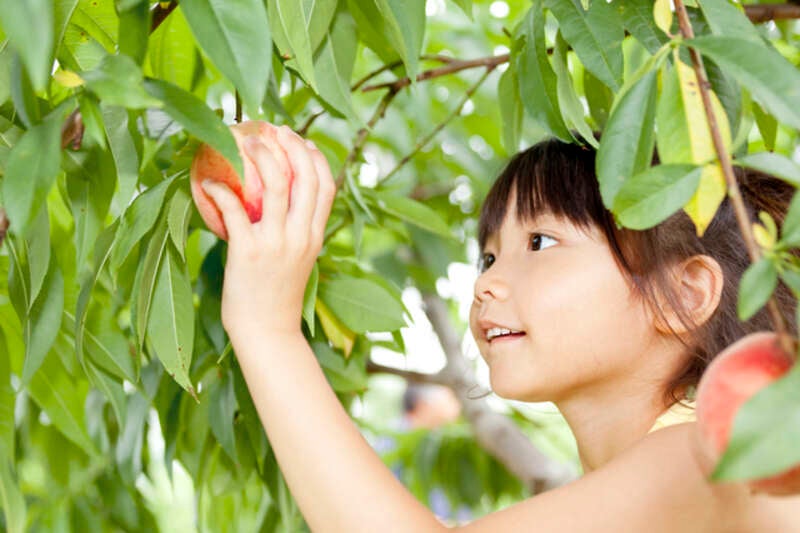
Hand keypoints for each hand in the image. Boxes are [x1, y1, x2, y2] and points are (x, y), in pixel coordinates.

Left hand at [201, 125, 335, 340]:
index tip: (302, 140)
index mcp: (315, 236)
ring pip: (275, 185)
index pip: (327, 186)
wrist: (267, 332)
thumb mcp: (298, 261)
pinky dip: (220, 190)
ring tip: (244, 140)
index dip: (316, 157)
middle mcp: (301, 235)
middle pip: (305, 177)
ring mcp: (276, 242)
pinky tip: (208, 181)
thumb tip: (278, 204)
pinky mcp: (249, 251)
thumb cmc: (275, 296)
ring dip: (261, 155)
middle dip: (291, 145)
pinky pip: (233, 210)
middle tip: (272, 128)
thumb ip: (295, 232)